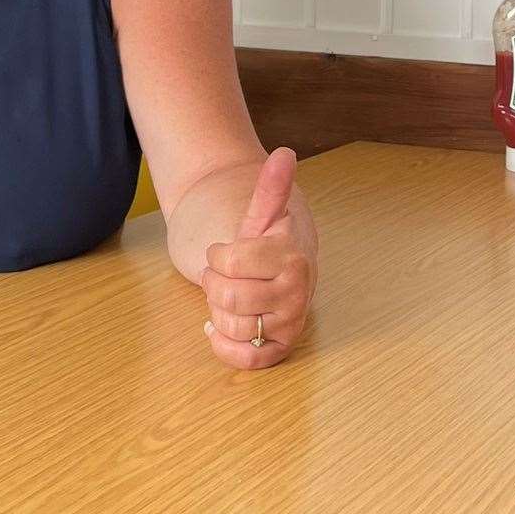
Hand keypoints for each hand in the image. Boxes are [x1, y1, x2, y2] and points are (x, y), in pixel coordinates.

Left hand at [200, 148, 314, 368]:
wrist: (278, 271)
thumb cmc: (264, 244)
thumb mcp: (262, 214)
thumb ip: (271, 186)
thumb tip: (284, 154)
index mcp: (292, 258)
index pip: (228, 262)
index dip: (219, 256)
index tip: (229, 251)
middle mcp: (298, 293)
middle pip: (226, 297)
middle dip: (216, 284)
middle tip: (227, 277)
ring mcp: (290, 323)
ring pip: (231, 327)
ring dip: (218, 312)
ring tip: (231, 299)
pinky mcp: (280, 348)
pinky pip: (246, 359)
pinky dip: (224, 345)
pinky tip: (219, 328)